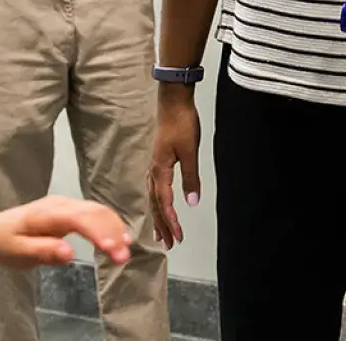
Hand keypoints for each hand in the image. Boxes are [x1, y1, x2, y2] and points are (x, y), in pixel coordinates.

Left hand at [0, 195, 132, 266]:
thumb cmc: (5, 244)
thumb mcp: (18, 253)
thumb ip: (43, 252)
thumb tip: (70, 253)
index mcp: (46, 214)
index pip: (79, 219)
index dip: (98, 232)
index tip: (112, 250)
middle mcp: (60, 204)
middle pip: (93, 212)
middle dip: (112, 233)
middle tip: (123, 257)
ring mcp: (66, 204)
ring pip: (98, 210)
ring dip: (115, 228)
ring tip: (126, 250)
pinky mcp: (70, 210)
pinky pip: (95, 212)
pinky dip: (110, 224)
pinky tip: (120, 237)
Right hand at [150, 87, 202, 246]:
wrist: (172, 101)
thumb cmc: (181, 122)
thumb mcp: (190, 151)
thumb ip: (191, 177)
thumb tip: (192, 201)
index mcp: (160, 170)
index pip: (164, 203)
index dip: (171, 222)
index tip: (177, 238)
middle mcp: (153, 170)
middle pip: (156, 204)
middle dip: (162, 225)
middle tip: (168, 244)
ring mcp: (153, 165)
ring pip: (153, 197)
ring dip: (158, 216)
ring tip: (160, 232)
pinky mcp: (157, 159)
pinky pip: (154, 187)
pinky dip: (157, 201)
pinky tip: (159, 203)